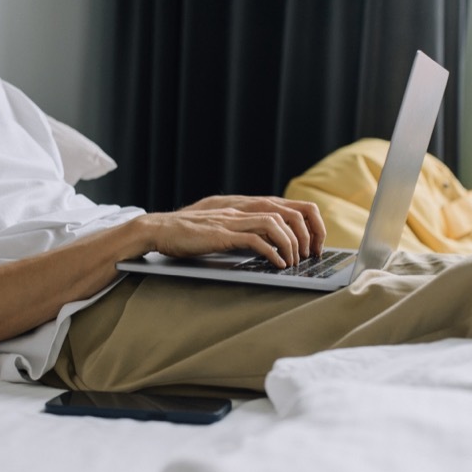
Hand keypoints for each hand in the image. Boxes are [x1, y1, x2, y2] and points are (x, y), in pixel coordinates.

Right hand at [143, 195, 325, 266]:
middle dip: (305, 234)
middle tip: (309, 256)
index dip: (306, 224)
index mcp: (243, 208)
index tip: (312, 245)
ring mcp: (232, 221)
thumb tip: (266, 247)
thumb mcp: (221, 230)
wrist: (158, 229)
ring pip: (275, 223)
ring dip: (291, 243)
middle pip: (288, 212)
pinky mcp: (222, 235)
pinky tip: (277, 264)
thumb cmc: (187, 234)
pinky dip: (272, 252)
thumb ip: (242, 232)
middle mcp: (241, 210)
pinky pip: (255, 240)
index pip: (287, 206)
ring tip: (294, 261)